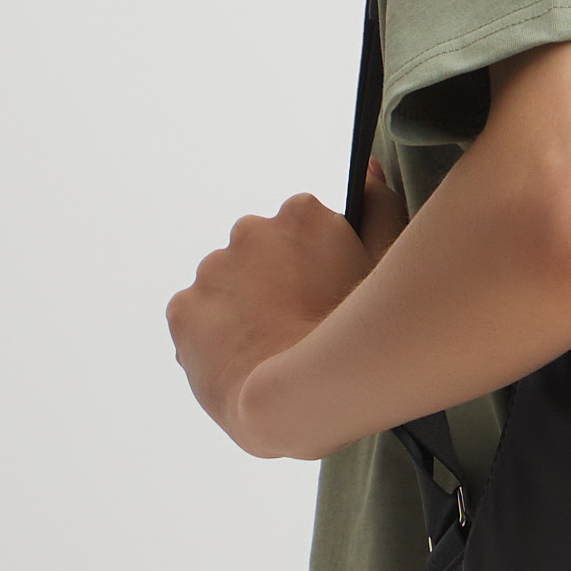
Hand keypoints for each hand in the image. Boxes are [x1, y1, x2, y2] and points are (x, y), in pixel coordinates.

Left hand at [167, 165, 406, 456]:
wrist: (298, 400)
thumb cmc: (356, 335)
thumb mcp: (389, 267)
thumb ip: (380, 209)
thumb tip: (368, 170)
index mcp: (302, 215)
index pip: (307, 228)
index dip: (321, 266)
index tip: (330, 296)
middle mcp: (250, 231)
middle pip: (264, 252)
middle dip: (278, 280)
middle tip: (304, 325)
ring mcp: (211, 271)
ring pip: (229, 284)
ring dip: (246, 307)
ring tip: (274, 348)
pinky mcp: (182, 309)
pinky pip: (198, 316)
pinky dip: (215, 334)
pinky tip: (246, 359)